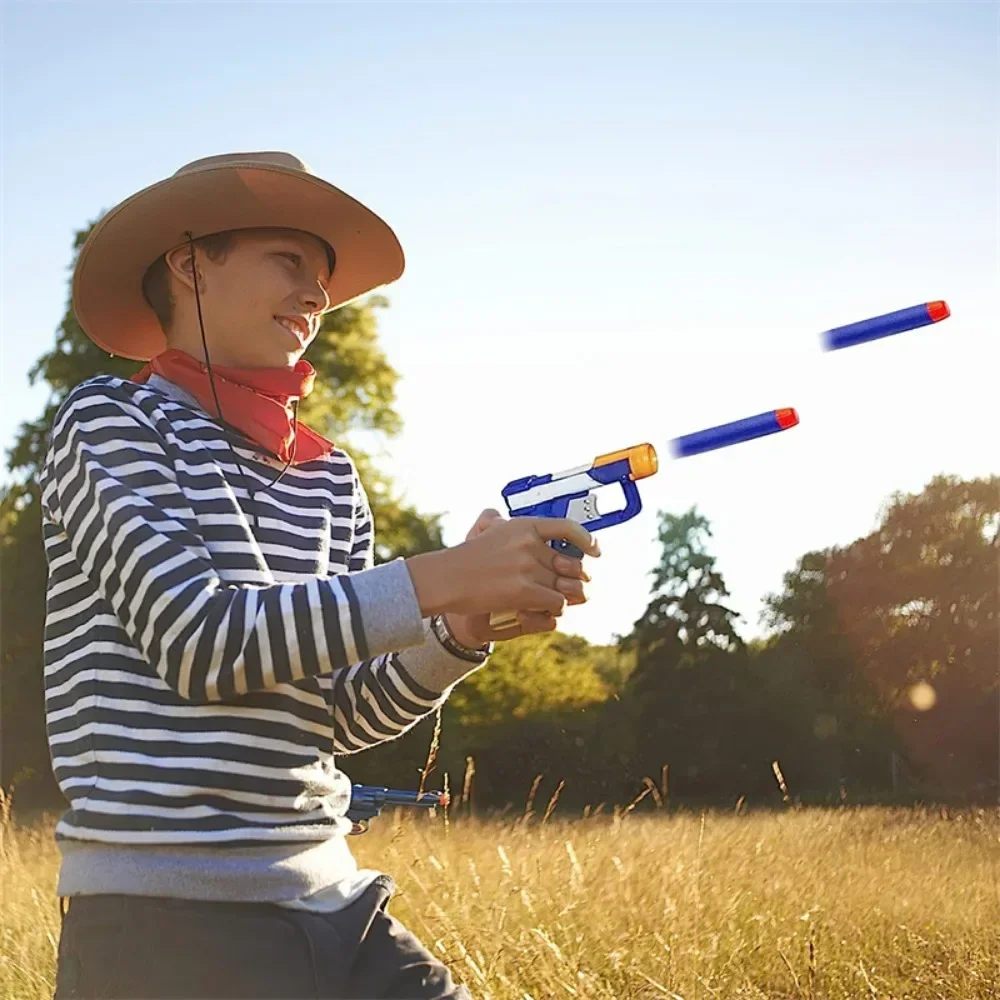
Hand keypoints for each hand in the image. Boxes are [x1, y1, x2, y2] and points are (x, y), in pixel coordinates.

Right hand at [406, 508, 598, 640]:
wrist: (447, 578)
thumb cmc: (467, 558)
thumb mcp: (488, 531)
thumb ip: (503, 523)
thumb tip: (504, 516)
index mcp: (524, 526)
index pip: (568, 528)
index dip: (587, 540)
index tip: (596, 551)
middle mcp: (530, 543)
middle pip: (570, 564)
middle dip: (573, 579)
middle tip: (569, 588)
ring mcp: (528, 567)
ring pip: (564, 587)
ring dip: (562, 598)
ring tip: (552, 601)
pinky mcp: (524, 590)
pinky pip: (556, 603)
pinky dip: (553, 610)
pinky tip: (540, 610)